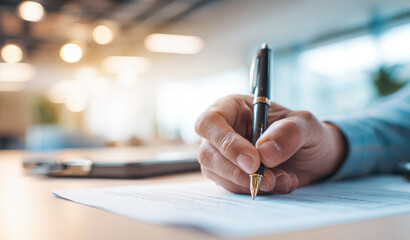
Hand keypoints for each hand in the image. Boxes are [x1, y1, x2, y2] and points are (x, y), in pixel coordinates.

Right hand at [194, 95, 345, 193]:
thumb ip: (289, 132)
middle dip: (237, 171)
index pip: (210, 122)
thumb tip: (264, 152)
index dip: (226, 143)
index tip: (253, 161)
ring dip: (250, 183)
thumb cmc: (305, 132)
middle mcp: (222, 131)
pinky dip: (257, 191)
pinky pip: (233, 188)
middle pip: (208, 154)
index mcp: (233, 108)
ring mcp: (223, 156)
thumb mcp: (307, 125)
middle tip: (268, 180)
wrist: (313, 157)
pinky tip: (281, 183)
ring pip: (218, 175)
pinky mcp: (230, 176)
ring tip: (283, 179)